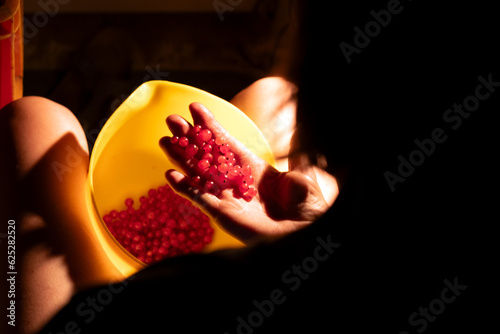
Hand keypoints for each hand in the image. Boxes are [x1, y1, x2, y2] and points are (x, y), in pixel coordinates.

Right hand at [159, 103, 329, 243]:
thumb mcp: (300, 175)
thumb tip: (295, 134)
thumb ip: (291, 157)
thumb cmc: (306, 206)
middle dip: (189, 137)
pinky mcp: (222, 213)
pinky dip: (185, 188)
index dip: (210, 126)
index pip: (226, 141)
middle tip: (171, 120)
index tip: (195, 108)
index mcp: (253, 166)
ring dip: (181, 158)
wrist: (305, 233)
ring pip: (198, 174)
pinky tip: (170, 175)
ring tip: (164, 141)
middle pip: (206, 155)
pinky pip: (199, 199)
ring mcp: (227, 196)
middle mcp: (236, 179)